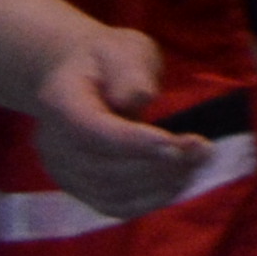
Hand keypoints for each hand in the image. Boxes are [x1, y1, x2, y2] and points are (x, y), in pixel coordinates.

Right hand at [19, 20, 212, 219]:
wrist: (80, 78)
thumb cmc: (107, 60)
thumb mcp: (122, 49)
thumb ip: (130, 72)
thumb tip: (136, 99)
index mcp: (59, 102)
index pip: (90, 130)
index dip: (132, 142)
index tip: (177, 144)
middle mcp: (53, 143)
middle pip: (102, 168)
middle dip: (158, 164)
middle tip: (203, 149)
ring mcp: (62, 170)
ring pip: (109, 193)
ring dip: (159, 184)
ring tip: (198, 162)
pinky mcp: (80, 187)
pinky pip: (112, 205)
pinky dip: (148, 200)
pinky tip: (178, 182)